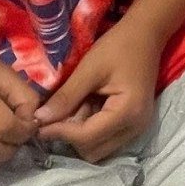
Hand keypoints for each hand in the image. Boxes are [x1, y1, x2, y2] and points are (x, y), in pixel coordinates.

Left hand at [36, 15, 165, 161]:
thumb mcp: (89, 68)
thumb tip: (39, 119)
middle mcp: (136, 127)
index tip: (37, 122)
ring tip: (75, 106)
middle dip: (71, 135)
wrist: (146, 34)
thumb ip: (66, 96)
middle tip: (59, 111)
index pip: (88, 137)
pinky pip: (105, 138)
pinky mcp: (133, 124)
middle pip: (93, 151)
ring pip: (98, 148)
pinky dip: (90, 129)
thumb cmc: (119, 46)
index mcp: (128, 112)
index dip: (60, 133)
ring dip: (80, 133)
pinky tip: (86, 106)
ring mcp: (137, 128)